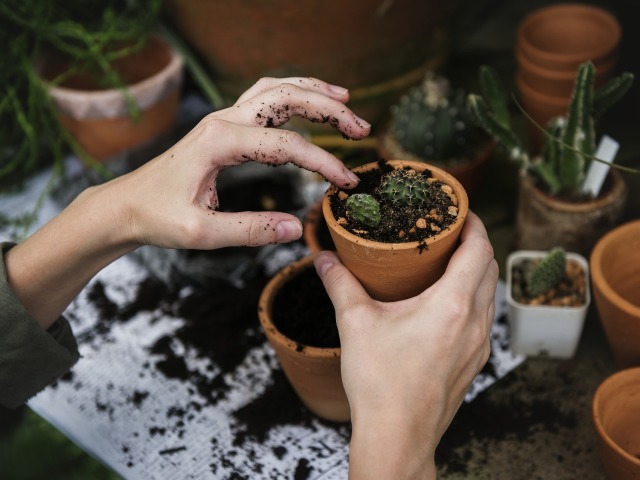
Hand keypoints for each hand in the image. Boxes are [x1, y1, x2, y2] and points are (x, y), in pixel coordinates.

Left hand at [108, 76, 369, 249]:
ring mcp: (222, 119)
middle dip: (329, 109)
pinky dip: (292, 95)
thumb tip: (296, 228)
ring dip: (313, 92)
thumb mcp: (201, 233)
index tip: (346, 183)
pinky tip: (308, 102)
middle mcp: (222, 121)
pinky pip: (263, 98)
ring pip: (275, 90)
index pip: (286, 145)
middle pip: (286, 98)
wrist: (125, 206)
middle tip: (361, 128)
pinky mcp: (222, 127)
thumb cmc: (157, 218)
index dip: (323, 162)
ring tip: (346, 100)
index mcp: (219, 142)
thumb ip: (250, 230)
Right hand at [315, 211, 497, 478]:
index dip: (474, 223)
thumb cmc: (380, 384)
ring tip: (447, 262)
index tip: (460, 210)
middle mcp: (475, 323)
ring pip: (489, 294)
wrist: (398, 437)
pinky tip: (445, 303)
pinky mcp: (474, 362)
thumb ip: (339, 284)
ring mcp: (479, 345)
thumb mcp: (355, 324)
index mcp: (452, 305)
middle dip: (475, 243)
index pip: (480, 249)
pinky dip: (472, 298)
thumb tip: (324, 258)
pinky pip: (483, 318)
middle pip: (490, 268)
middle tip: (449, 231)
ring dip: (476, 271)